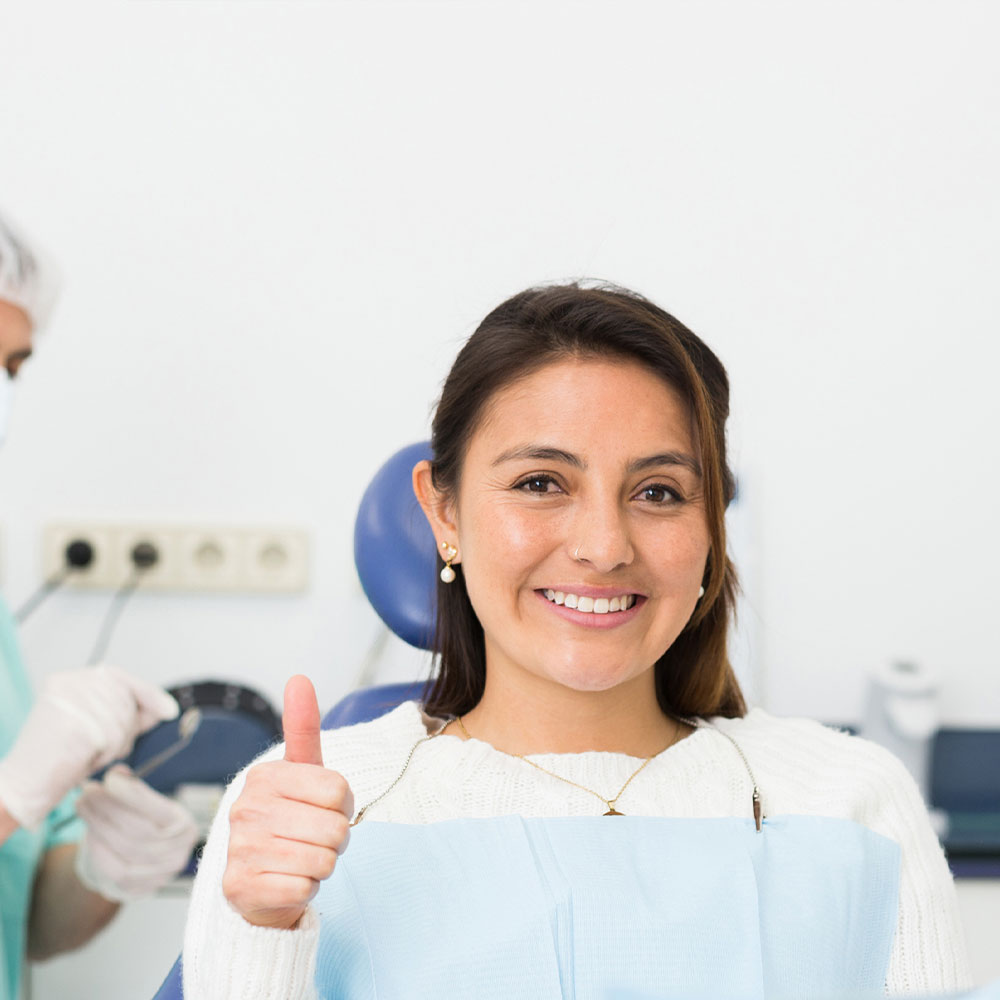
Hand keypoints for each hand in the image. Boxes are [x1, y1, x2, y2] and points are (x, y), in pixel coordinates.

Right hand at [0, 665, 178, 829]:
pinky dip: (106, 755)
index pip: (119, 677)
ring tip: (88, 754)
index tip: (169, 710)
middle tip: (101, 748)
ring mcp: (72, 702)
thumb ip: (128, 713)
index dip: (148, 693)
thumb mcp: (96, 728)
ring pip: (123, 721)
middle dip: (126, 728)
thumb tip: (166, 707)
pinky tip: (86, 761)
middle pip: (126, 700)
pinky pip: (113, 738)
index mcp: (67, 680)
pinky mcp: (77, 723)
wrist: (22, 787)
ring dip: (115, 745)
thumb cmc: (58, 760)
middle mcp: (68, 684)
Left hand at [74, 766, 198, 901]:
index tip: (108, 779)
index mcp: (183, 825)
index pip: (155, 808)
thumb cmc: (149, 825)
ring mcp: (160, 874)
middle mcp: (177, 852)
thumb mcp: (150, 805)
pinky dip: (99, 849)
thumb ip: (135, 789)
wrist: (150, 861)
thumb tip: (117, 773)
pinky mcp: (141, 889)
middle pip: (136, 830)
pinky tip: (90, 833)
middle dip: (107, 808)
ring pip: (123, 849)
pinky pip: (114, 870)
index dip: (129, 793)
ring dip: (98, 825)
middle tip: (87, 791)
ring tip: (83, 806)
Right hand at [222, 675, 352, 929]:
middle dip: (335, 839)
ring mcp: (240, 849)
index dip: (342, 806)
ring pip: (323, 860)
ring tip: (300, 859)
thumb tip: (299, 678)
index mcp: (264, 776)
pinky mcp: (241, 888)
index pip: (339, 790)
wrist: (259, 883)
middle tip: (313, 839)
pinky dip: (306, 889)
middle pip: (336, 827)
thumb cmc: (289, 820)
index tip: (321, 810)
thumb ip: (303, 727)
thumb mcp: (300, 772)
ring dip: (322, 865)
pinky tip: (287, 881)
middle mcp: (246, 809)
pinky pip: (305, 888)